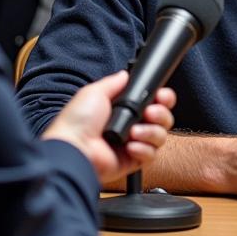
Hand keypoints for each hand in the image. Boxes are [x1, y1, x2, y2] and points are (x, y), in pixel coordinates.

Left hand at [43, 71, 176, 184]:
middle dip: (160, 113)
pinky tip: (130, 146)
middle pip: (162, 118)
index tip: (161, 96)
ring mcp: (133, 143)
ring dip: (151, 132)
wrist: (74, 148)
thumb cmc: (77, 122)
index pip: (152, 101)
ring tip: (134, 132)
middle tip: (150, 113)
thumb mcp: (94, 92)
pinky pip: (151, 154)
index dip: (162, 98)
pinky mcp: (134, 161)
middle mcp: (131, 125)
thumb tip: (125, 74)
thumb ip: (114, 82)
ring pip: (160, 136)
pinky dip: (144, 149)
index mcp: (122, 108)